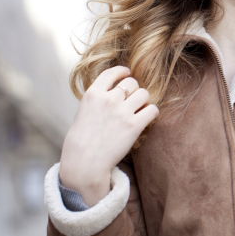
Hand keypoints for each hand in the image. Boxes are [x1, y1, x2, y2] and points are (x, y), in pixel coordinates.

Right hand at [59, 66, 158, 204]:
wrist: (84, 163)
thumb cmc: (81, 141)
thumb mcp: (83, 112)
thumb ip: (98, 99)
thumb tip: (115, 91)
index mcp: (93, 94)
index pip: (112, 73)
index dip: (122, 71)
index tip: (127, 73)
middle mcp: (108, 99)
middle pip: (131, 82)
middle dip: (134, 90)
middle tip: (132, 100)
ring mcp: (122, 112)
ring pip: (144, 93)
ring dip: (143, 100)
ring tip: (139, 110)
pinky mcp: (134, 126)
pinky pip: (152, 110)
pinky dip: (152, 113)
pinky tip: (146, 118)